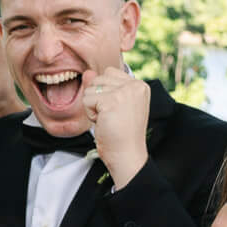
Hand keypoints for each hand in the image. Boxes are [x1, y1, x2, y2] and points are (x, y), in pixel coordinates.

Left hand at [85, 66, 151, 185]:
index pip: (109, 72)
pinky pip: (86, 100)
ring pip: (90, 89)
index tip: (116, 110)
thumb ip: (101, 86)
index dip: (105, 92)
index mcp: (139, 85)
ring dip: (93, 107)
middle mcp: (134, 85)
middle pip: (98, 79)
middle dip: (97, 99)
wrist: (126, 154)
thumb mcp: (112, 105)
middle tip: (111, 116)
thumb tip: (87, 72)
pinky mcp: (111, 100)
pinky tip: (104, 123)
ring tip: (108, 120)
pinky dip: (90, 114)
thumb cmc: (121, 133)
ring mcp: (124, 91)